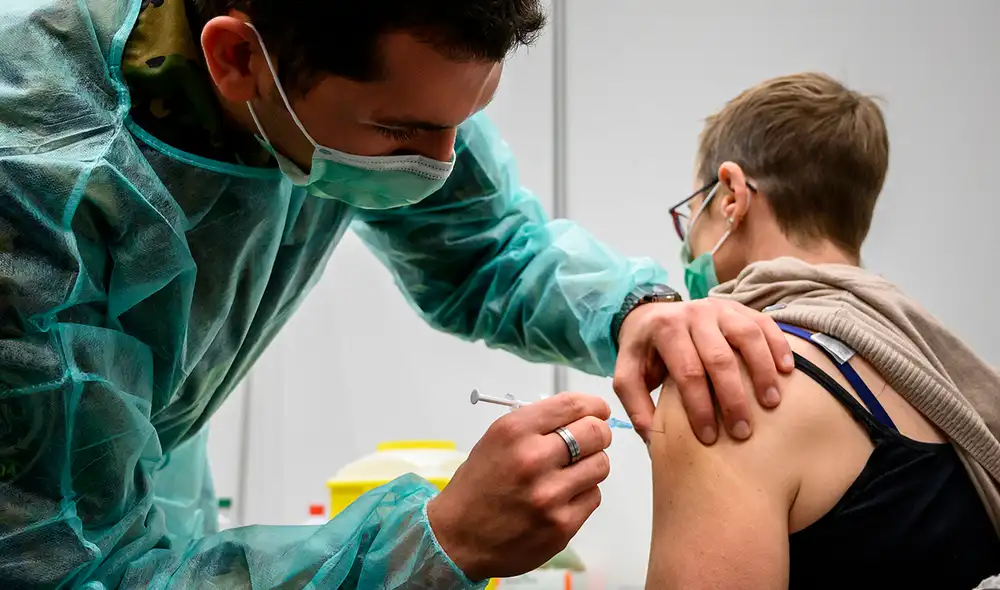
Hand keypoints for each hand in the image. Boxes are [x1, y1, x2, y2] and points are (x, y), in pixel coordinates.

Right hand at [427, 392, 611, 580]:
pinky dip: (584, 494)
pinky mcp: (561, 525)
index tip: (598, 411)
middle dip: (598, 434)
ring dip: (591, 465)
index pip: (573, 405)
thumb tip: (578, 415)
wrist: (456, 539)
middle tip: (592, 440)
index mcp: (514, 431)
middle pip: (595, 433)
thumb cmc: (476, 488)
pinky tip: (563, 497)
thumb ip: (535, 425)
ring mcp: (549, 494)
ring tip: (572, 472)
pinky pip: (593, 497)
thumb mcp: (495, 441)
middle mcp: (532, 458)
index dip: (593, 406)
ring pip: (601, 465)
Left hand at [613, 299, 792, 443]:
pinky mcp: (739, 307)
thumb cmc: (645, 352)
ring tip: (770, 403)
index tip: (709, 437)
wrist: (652, 314)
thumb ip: (636, 405)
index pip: (687, 372)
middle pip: (719, 358)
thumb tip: (653, 440)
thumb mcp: (628, 375)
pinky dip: (778, 346)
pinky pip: (764, 323)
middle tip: (743, 431)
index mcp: (665, 330)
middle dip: (733, 398)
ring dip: (762, 371)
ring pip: (747, 337)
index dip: (700, 407)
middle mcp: (694, 314)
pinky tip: (787, 371)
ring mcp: (719, 308)